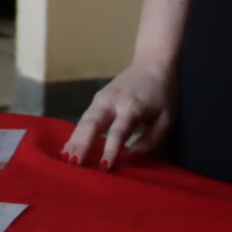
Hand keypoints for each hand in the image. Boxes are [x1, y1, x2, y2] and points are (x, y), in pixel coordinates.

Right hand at [61, 61, 176, 170]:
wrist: (152, 64)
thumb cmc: (163, 94)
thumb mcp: (166, 118)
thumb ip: (151, 139)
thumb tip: (131, 157)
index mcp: (131, 107)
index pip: (118, 131)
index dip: (110, 149)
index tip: (104, 167)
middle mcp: (112, 101)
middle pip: (93, 124)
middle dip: (82, 144)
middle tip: (74, 164)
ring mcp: (102, 98)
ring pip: (84, 121)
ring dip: (74, 140)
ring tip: (65, 159)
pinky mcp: (97, 98)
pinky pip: (84, 118)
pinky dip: (75, 133)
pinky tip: (68, 148)